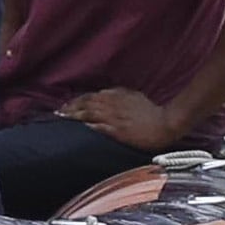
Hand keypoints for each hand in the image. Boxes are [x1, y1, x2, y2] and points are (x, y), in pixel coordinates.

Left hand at [60, 87, 182, 152]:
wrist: (165, 123)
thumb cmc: (151, 112)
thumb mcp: (134, 96)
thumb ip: (119, 94)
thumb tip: (105, 94)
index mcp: (117, 95)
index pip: (91, 96)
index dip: (77, 100)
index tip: (67, 105)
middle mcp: (113, 104)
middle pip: (86, 103)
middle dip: (70, 107)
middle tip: (58, 113)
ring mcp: (115, 117)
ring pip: (89, 113)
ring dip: (74, 115)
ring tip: (63, 119)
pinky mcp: (118, 130)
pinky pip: (99, 127)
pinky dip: (87, 126)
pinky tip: (78, 128)